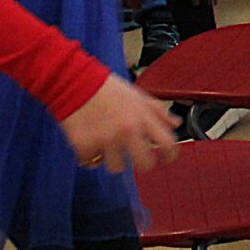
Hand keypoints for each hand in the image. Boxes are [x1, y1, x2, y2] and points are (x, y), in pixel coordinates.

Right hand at [59, 74, 178, 174]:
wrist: (74, 81)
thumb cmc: (107, 89)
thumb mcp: (137, 95)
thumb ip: (158, 111)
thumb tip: (175, 124)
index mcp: (142, 117)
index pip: (167, 144)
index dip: (170, 154)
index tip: (166, 157)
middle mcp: (126, 130)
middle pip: (145, 164)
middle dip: (142, 163)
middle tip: (134, 156)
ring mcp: (105, 140)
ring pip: (117, 167)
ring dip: (113, 159)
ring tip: (107, 145)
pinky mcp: (84, 145)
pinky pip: (92, 162)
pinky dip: (90, 155)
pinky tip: (90, 141)